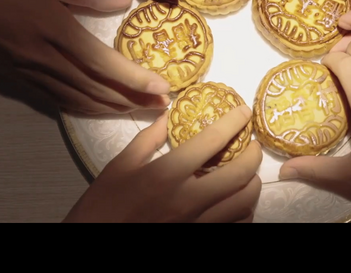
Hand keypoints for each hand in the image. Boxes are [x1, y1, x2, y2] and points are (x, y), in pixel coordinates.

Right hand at [0, 0, 171, 114]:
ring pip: (79, 100)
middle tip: (162, 106)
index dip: (134, 79)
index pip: (103, 63)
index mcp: (54, 30)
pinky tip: (99, 108)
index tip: (161, 87)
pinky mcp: (19, 79)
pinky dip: (84, 108)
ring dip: (112, 109)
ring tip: (140, 111)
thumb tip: (123, 1)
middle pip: (96, 89)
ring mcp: (30, 73)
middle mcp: (44, 59)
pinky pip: (58, 100)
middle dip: (133, 101)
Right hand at [63, 106, 262, 222]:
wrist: (96, 238)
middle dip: (253, 154)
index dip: (234, 122)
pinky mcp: (199, 235)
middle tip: (251, 144)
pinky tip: (237, 199)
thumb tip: (170, 114)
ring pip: (244, 203)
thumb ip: (148, 137)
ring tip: (248, 172)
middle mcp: (188, 199)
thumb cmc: (105, 203)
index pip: (212, 141)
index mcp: (167, 174)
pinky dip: (244, 209)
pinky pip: (235, 224)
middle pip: (240, 174)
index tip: (244, 112)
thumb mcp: (120, 165)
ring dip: (252, 183)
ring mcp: (196, 222)